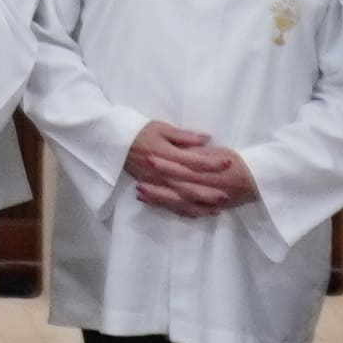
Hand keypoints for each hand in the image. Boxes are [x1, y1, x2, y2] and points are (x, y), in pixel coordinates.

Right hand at [123, 119, 256, 214]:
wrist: (114, 142)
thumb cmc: (140, 132)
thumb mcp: (162, 128)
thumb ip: (185, 137)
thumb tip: (207, 139)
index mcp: (166, 154)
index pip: (194, 161)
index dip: (212, 163)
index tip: (229, 163)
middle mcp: (162, 173)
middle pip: (188, 185)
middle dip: (207, 192)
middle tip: (226, 195)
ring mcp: (156, 184)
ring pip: (179, 199)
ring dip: (197, 205)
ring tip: (216, 209)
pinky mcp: (151, 189)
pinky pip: (168, 205)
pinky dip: (183, 210)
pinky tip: (196, 213)